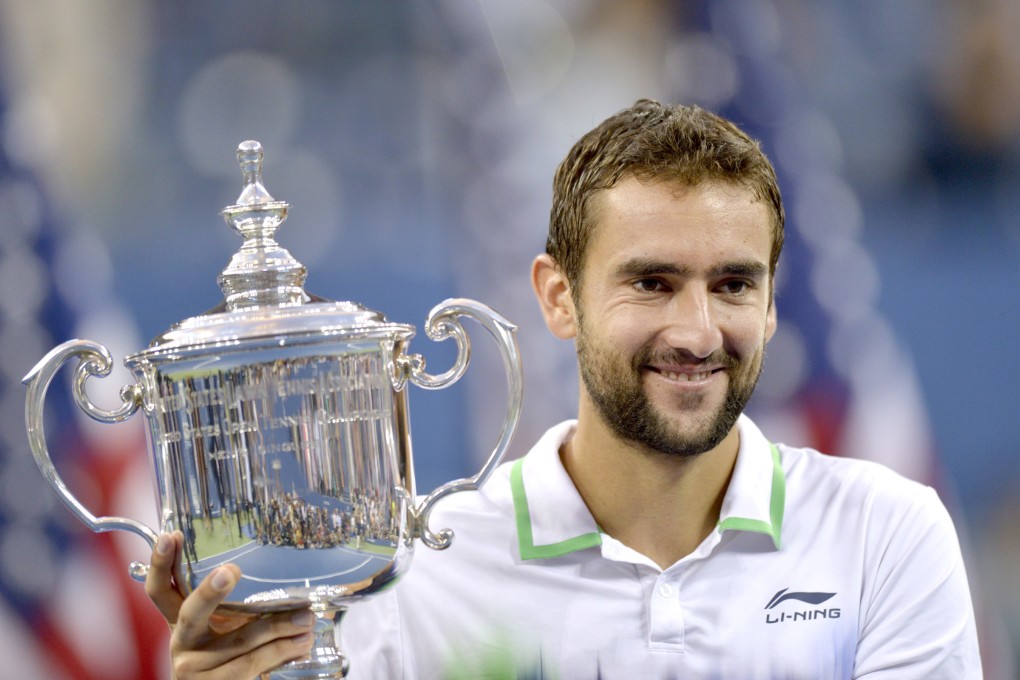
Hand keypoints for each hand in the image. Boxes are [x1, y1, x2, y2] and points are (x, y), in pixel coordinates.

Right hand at [145, 531, 315, 678]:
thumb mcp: (222, 630)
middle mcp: (181, 643)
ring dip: (279, 626)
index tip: (170, 535)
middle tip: (231, 570)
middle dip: (210, 591)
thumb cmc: (224, 657)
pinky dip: (282, 650)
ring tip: (307, 617)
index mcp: (179, 622)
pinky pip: (253, 663)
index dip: (160, 564)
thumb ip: (237, 608)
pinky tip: (302, 643)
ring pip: (240, 640)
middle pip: (191, 613)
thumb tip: (286, 587)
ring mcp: (194, 668)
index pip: (160, 590)